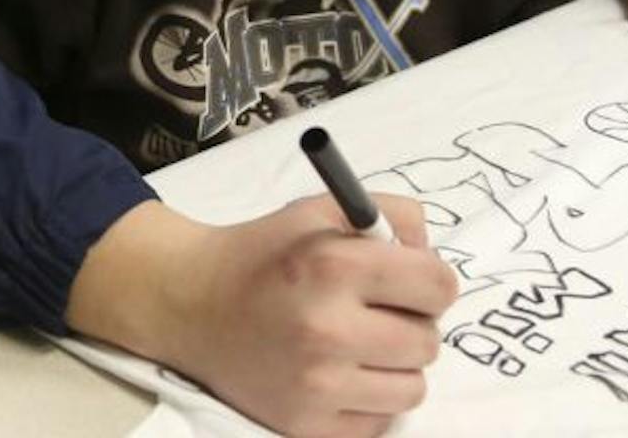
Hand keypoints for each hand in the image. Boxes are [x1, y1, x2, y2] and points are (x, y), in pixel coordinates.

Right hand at [73, 196, 456, 436]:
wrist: (190, 303)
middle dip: (412, 323)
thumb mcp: (318, 211)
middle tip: (377, 313)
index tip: (409, 282)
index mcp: (332, 265)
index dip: (429, 280)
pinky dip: (369, 400)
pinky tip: (339, 373)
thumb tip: (430, 254)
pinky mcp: (305, 425)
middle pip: (429, 341)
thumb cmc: (262, 254)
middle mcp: (326, 327)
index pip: (437, 286)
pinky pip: (380, 422)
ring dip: (395, 367)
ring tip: (360, 345)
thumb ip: (388, 216)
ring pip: (412, 389)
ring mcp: (316, 384)